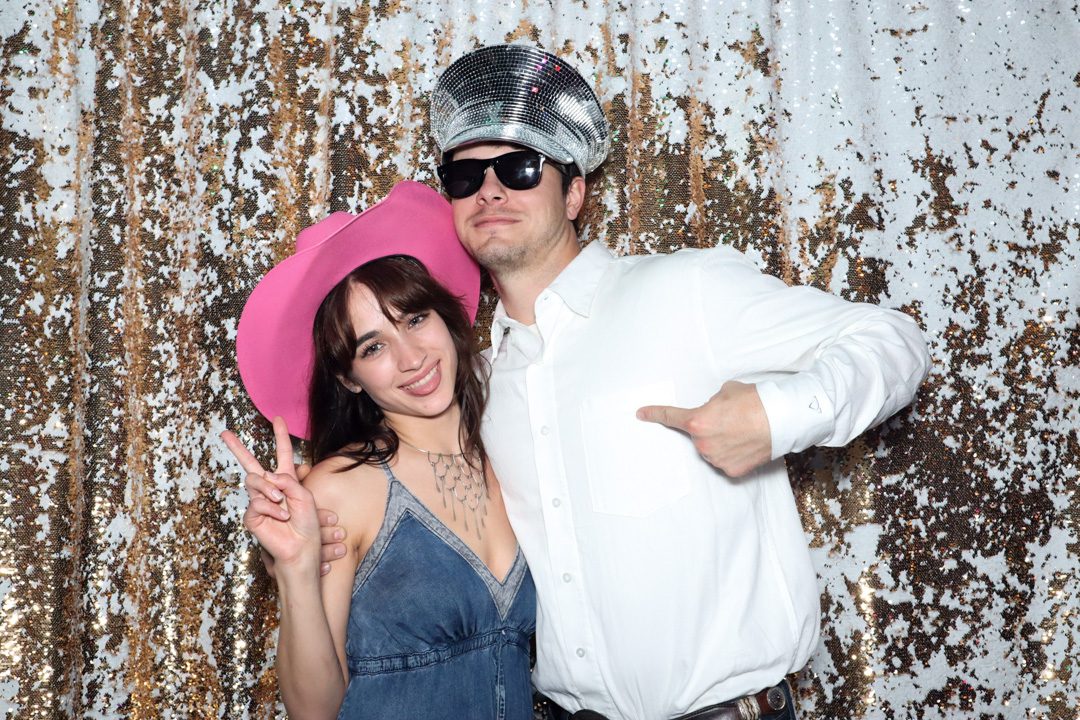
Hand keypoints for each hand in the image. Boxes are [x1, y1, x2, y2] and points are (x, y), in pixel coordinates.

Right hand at [221, 418, 346, 575]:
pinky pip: (256, 502)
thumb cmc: (307, 524)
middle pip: (250, 464)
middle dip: (237, 448)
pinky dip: (272, 508)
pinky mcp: (252, 515)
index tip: (278, 418)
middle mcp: (270, 488)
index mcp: (286, 480)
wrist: (302, 547)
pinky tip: (280, 517)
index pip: (282, 454)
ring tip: (282, 504)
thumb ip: (288, 480)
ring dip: (271, 490)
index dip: (281, 435)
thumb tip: (268, 476)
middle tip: (225, 433)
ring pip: (254, 481)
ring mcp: (259, 501)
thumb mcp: (304, 496)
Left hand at [636, 381, 771, 477]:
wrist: (782, 419)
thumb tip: (713, 411)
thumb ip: (711, 404)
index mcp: (697, 421)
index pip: (671, 417)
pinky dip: (733, 453)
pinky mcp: (731, 471)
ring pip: (711, 449)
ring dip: (721, 441)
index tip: (641, 414)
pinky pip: (725, 461)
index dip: (654, 414)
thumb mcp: (726, 392)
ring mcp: (716, 459)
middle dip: (710, 427)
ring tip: (743, 430)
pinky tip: (746, 444)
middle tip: (732, 419)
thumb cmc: (755, 402)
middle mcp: (703, 444)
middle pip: (698, 434)